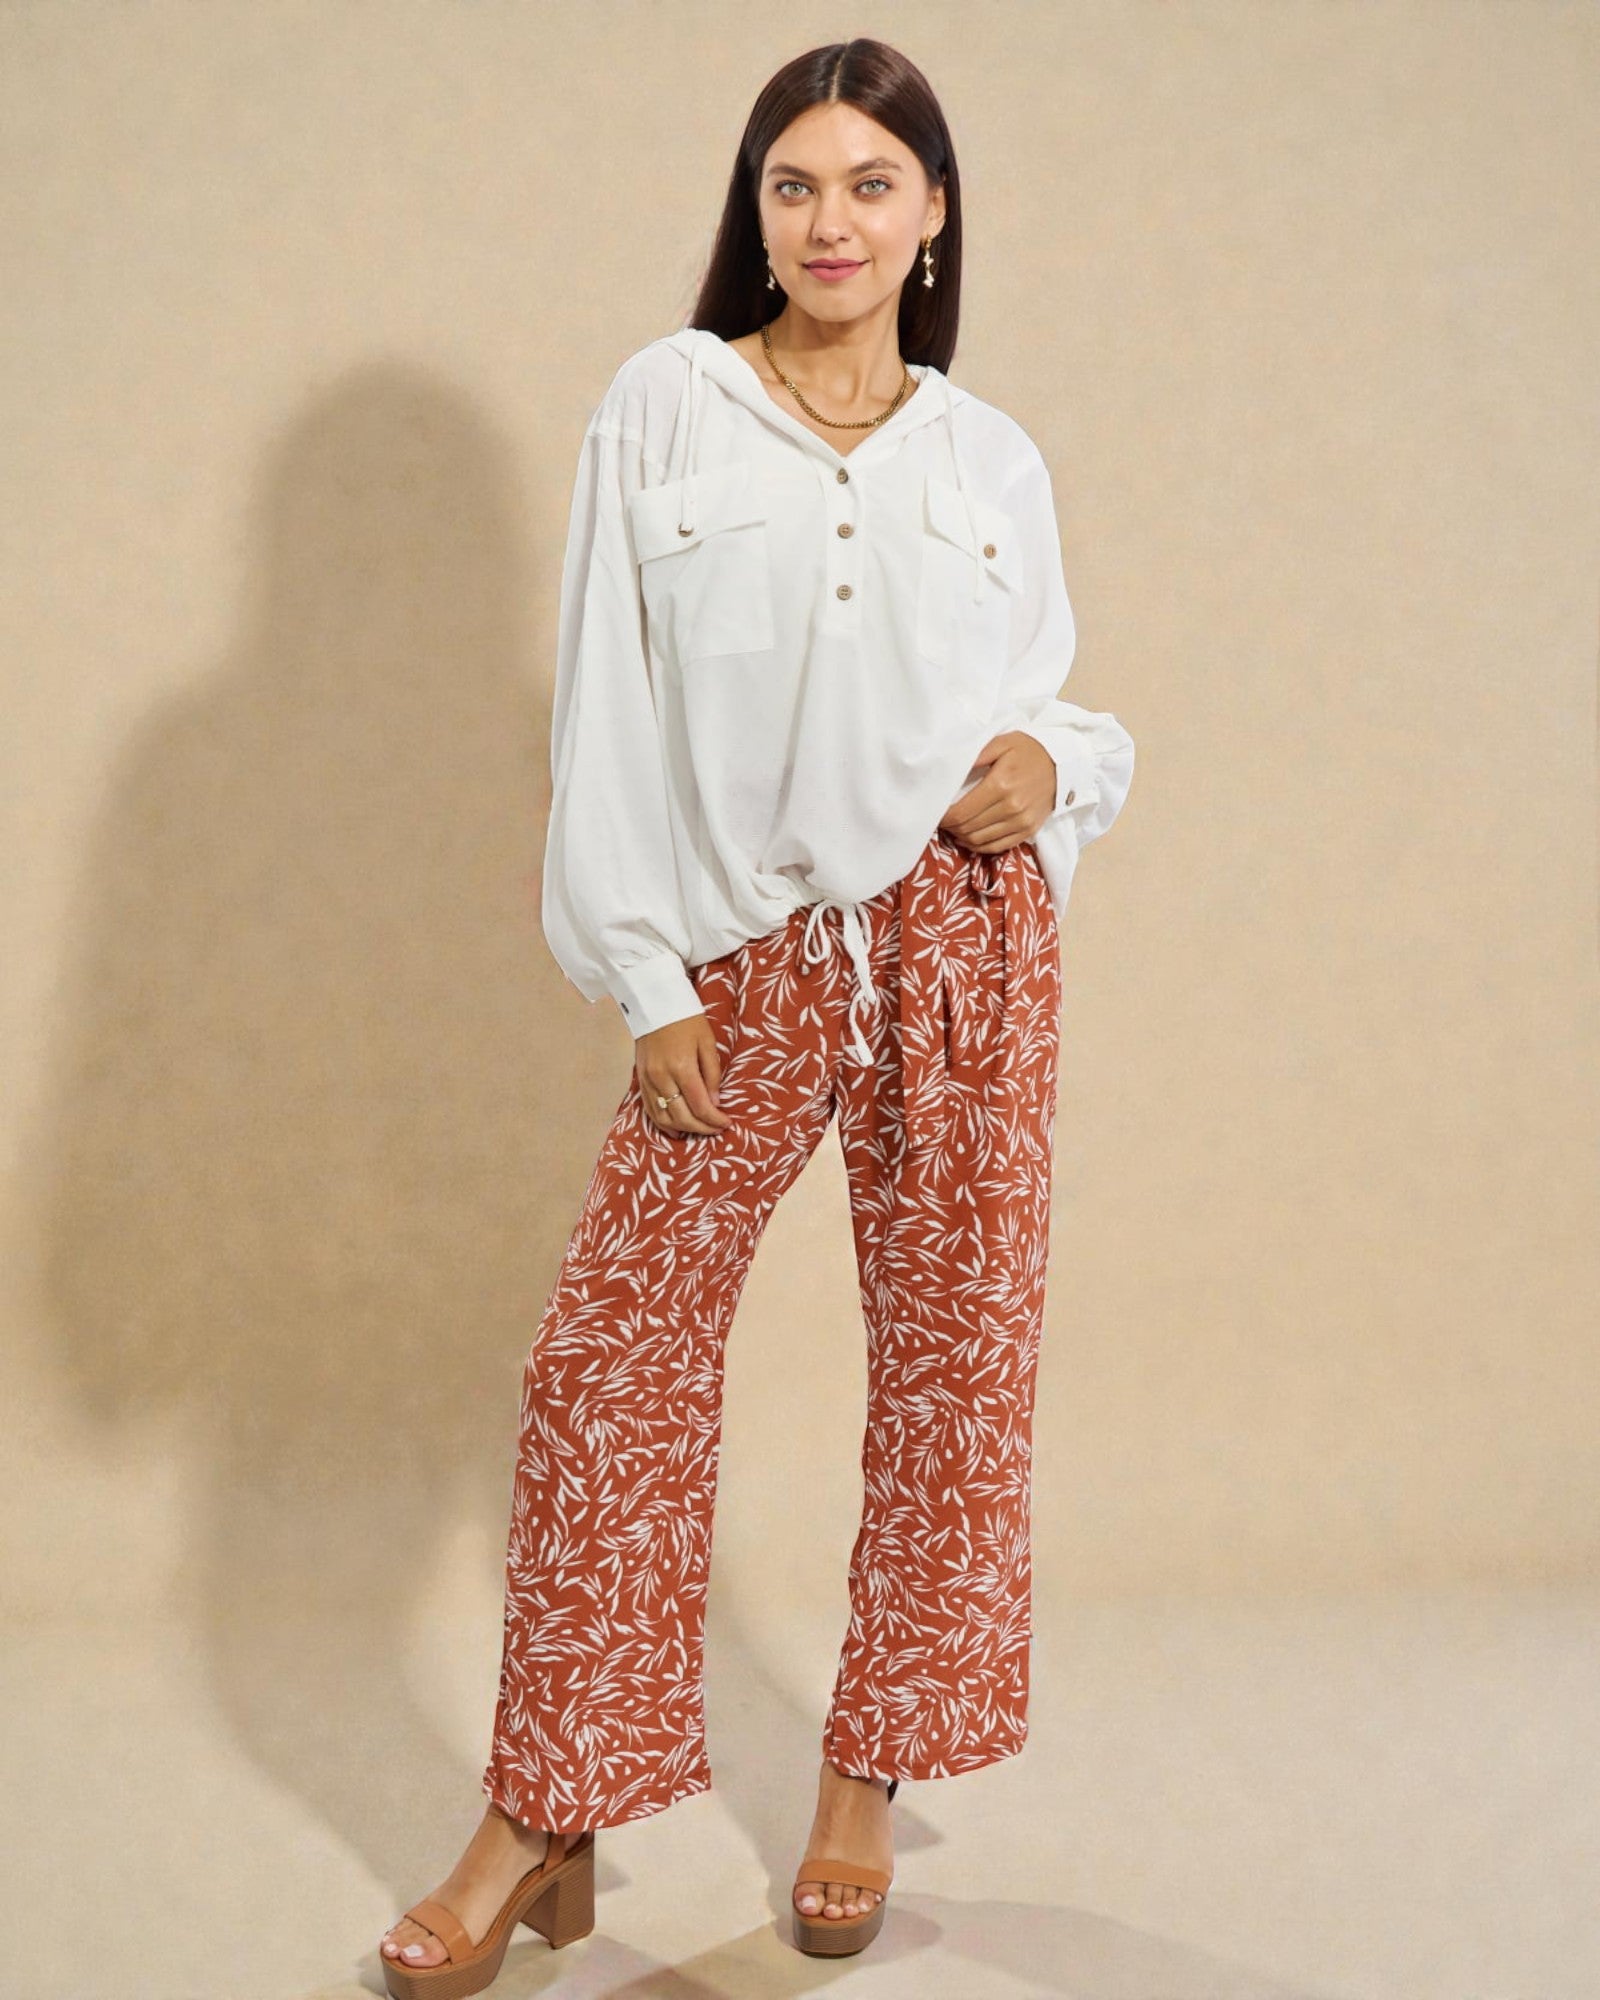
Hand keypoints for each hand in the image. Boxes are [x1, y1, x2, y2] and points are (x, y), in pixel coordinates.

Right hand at [636, 1013, 731, 1135]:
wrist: (655, 1003)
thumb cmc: (686, 1020)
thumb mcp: (707, 1042)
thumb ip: (712, 1074)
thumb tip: (715, 1102)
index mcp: (682, 1067)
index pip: (700, 1106)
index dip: (715, 1120)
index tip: (726, 1123)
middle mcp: (662, 1078)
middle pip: (683, 1117)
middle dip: (702, 1128)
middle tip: (716, 1129)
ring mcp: (648, 1080)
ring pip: (665, 1118)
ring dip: (684, 1129)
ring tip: (699, 1130)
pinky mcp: (640, 1080)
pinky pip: (650, 1109)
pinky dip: (663, 1123)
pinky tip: (676, 1129)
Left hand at [937, 731, 1055, 853]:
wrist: (1064, 763)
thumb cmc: (1029, 750)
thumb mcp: (1001, 742)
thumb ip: (975, 755)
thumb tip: (950, 769)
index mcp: (1000, 785)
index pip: (961, 812)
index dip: (943, 817)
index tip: (935, 813)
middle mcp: (1011, 807)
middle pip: (968, 828)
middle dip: (950, 827)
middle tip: (942, 819)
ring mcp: (1021, 822)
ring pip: (979, 841)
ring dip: (961, 837)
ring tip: (954, 827)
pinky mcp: (1028, 831)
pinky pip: (996, 847)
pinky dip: (978, 846)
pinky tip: (969, 837)